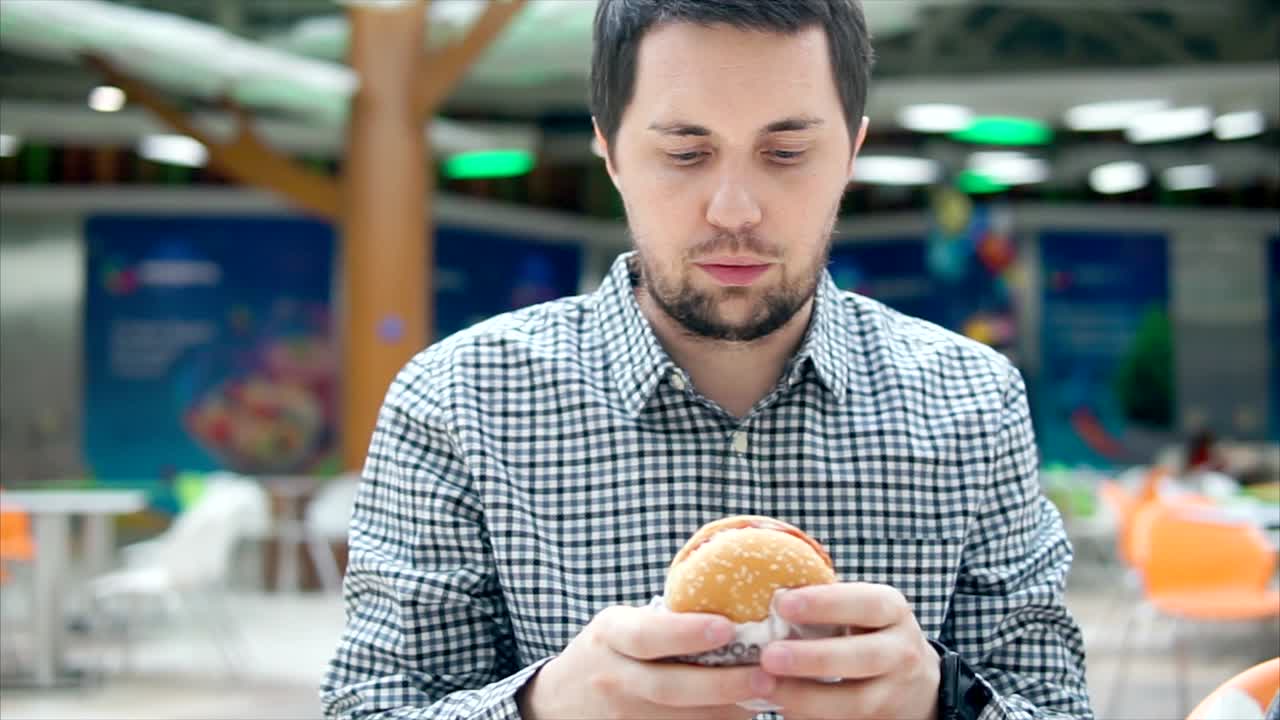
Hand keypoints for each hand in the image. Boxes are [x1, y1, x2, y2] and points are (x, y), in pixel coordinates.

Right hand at [518, 604, 773, 719]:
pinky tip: (740, 716)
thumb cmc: (606, 653)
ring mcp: (620, 715)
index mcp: (610, 635)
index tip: (728, 627)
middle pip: (669, 686)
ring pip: (680, 719)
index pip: (647, 635)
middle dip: (722, 683)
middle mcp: (612, 677)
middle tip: (766, 675)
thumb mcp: (621, 626)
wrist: (558, 703)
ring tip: (766, 696)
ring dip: (727, 711)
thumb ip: (662, 622)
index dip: (686, 632)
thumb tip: (735, 610)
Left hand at [753, 583, 940, 719]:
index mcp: (892, 610)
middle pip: (864, 656)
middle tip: (769, 656)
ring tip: (765, 686)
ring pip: (856, 701)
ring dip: (807, 696)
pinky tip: (781, 707)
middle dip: (814, 658)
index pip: (866, 603)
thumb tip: (766, 598)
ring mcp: (895, 691)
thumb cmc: (865, 631)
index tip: (782, 603)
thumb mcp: (858, 608)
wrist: (910, 682)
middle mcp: (901, 651)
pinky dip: (809, 716)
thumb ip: (823, 603)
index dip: (825, 603)